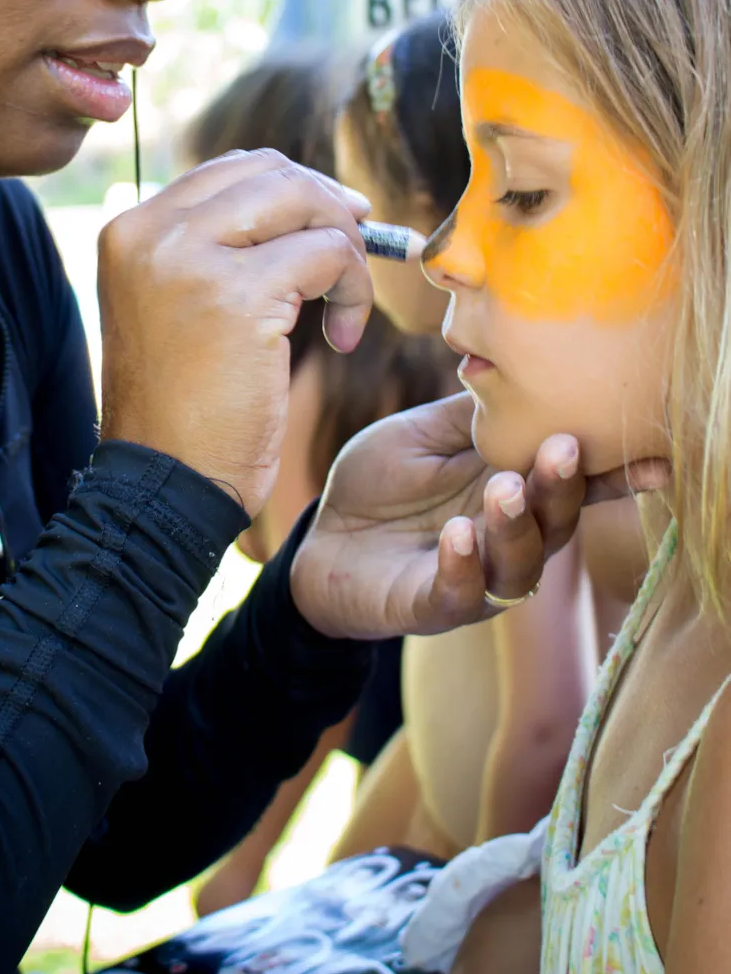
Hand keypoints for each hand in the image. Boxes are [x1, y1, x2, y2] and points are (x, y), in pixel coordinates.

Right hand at [98, 149, 371, 514]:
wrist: (163, 486)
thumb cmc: (183, 409)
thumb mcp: (176, 307)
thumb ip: (216, 250)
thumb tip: (305, 198)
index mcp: (131, 230)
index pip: (231, 171)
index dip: (296, 187)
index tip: (338, 219)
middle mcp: (151, 232)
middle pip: (271, 172)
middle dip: (330, 206)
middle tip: (361, 252)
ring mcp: (189, 259)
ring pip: (304, 201)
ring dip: (347, 249)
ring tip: (345, 307)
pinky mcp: (237, 296)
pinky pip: (328, 255)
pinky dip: (354, 292)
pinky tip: (344, 339)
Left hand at [290, 392, 668, 637]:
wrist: (319, 539)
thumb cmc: (379, 484)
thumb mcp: (424, 435)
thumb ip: (474, 415)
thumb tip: (519, 367)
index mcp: (511, 490)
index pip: (571, 485)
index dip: (614, 476)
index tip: (653, 459)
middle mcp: (505, 538)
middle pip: (556, 523)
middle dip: (563, 488)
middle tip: (561, 449)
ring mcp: (473, 576)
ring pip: (520, 565)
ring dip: (518, 527)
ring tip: (502, 488)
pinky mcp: (431, 606)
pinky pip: (459, 595)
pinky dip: (462, 566)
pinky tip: (455, 535)